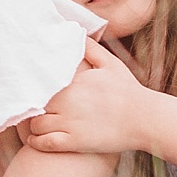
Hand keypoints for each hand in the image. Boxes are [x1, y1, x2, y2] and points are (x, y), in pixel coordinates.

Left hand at [20, 41, 146, 155]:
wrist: (145, 120)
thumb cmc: (129, 92)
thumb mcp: (111, 64)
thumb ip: (90, 48)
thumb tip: (75, 32)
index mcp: (74, 81)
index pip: (42, 81)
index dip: (34, 85)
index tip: (31, 88)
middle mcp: (68, 101)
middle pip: (35, 103)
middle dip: (31, 105)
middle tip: (30, 107)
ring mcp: (70, 123)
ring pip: (36, 124)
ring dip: (33, 125)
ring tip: (35, 124)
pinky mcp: (74, 142)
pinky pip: (44, 143)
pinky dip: (36, 142)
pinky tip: (35, 140)